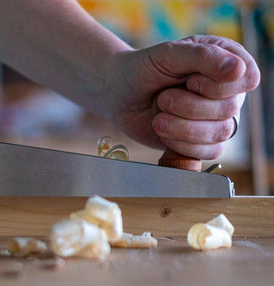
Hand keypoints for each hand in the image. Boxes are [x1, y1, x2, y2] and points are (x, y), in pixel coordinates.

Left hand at [107, 35, 259, 159]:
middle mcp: (227, 91)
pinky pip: (210, 152)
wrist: (119, 95)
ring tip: (159, 118)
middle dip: (189, 106)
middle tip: (163, 98)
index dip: (217, 85)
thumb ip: (203, 57)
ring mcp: (216, 117)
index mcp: (226, 60)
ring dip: (182, 127)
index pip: (246, 79)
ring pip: (220, 133)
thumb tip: (238, 70)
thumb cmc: (143, 69)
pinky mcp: (202, 140)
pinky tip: (164, 131)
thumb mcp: (169, 54)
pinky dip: (182, 144)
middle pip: (229, 109)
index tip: (190, 80)